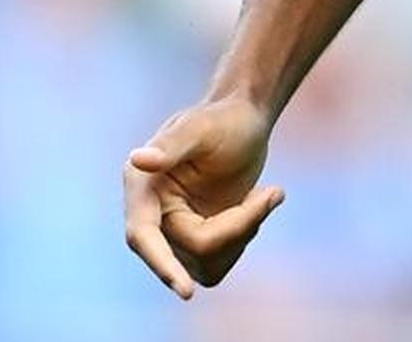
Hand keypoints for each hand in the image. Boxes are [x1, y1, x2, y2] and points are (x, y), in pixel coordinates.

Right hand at [122, 96, 285, 298]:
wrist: (245, 121)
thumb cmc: (225, 118)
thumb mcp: (202, 127)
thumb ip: (172, 145)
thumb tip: (138, 160)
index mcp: (142, 185)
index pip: (144, 236)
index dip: (162, 265)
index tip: (187, 292)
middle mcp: (151, 213)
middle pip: (194, 248)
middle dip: (240, 225)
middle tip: (272, 193)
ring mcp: (172, 231)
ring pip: (207, 262)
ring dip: (245, 231)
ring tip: (263, 195)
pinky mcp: (194, 242)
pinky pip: (217, 262)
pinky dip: (244, 237)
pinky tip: (255, 205)